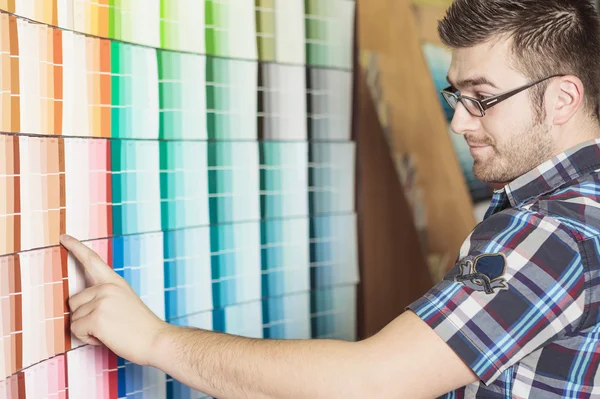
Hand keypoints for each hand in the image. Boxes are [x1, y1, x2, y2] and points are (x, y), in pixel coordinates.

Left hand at [60, 234, 170, 365]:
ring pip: (73, 318)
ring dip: (86, 329)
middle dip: (84, 316)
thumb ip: (104, 295)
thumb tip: (79, 305)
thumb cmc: (140, 326)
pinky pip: (76, 330)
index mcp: (115, 281)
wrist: (156, 339)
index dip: (75, 247)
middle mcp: (106, 287)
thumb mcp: (124, 301)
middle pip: (73, 301)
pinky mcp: (96, 317)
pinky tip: (105, 337)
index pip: (92, 260)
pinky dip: (87, 338)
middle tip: (108, 324)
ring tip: (109, 331)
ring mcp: (101, 301)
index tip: (64, 237)